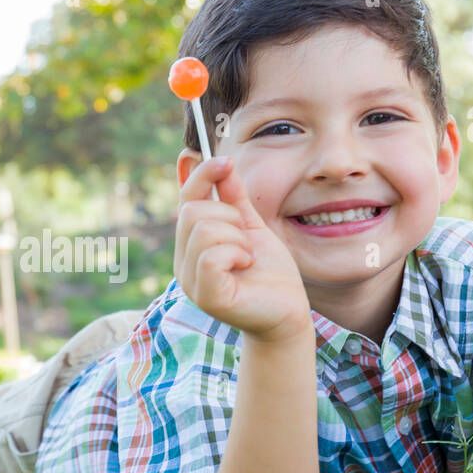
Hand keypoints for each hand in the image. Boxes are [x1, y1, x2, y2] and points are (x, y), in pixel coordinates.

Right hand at [173, 156, 311, 343]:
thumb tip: (219, 160)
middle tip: (247, 241)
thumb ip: (233, 197)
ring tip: (248, 257)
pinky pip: (212, 255)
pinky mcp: (205, 296)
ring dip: (237, 238)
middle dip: (230, 217)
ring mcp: (191, 281)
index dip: (201, 175)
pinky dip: (237, 254)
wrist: (288, 312)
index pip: (185, 200)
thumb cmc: (270, 272)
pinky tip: (246, 267)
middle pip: (193, 211)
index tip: (224, 161)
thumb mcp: (251, 226)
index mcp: (191, 245)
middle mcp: (184, 263)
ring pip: (204, 230)